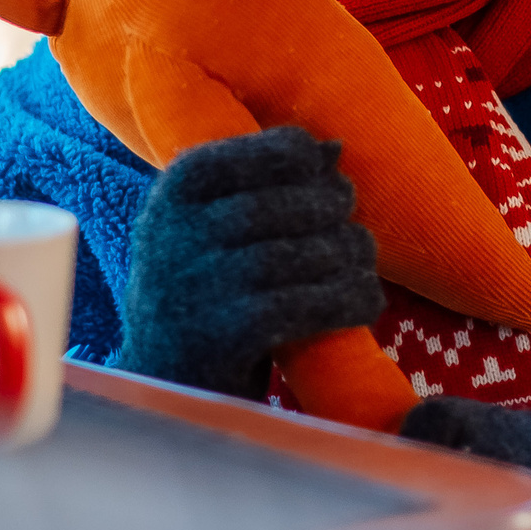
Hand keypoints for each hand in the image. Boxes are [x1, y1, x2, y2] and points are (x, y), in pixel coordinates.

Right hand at [117, 126, 383, 397]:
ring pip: (294, 256)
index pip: (260, 152)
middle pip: (280, 205)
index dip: (308, 163)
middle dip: (331, 211)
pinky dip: (346, 300)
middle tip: (354, 229)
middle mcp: (175, 232)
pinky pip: (300, 307)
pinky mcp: (222, 337)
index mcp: (176, 190)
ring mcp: (195, 286)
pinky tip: (365, 302)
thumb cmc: (206, 289)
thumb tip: (333, 147)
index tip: (329, 181)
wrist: (165, 381)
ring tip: (361, 264)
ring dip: (346, 256)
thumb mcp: (218, 228)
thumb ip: (267, 184)